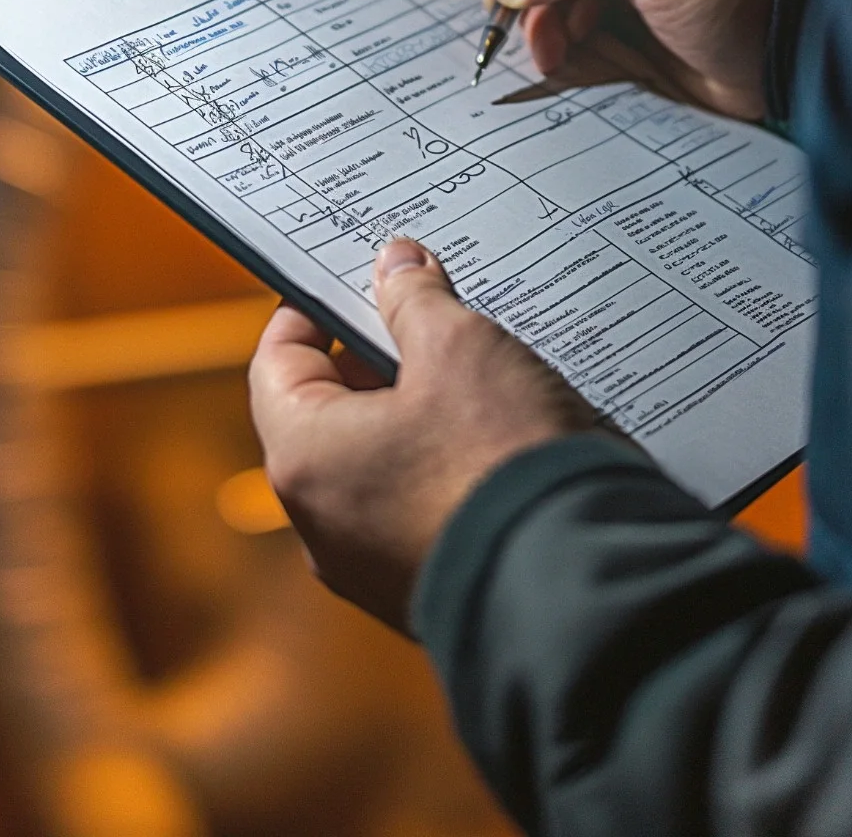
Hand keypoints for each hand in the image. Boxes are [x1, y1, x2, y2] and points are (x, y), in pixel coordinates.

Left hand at [249, 239, 599, 631]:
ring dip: (416, 412)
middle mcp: (323, 523)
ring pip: (378, 463)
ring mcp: (371, 566)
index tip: (350, 280)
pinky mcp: (425, 586)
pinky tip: (496, 434)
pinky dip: (443, 465)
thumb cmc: (498, 460)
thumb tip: (396, 266)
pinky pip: (418, 508)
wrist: (575, 579)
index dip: (312, 311)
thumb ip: (415, 300)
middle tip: (425, 313)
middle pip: (329, 414)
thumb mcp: (459, 347)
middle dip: (377, 357)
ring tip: (474, 370)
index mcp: (305, 459)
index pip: (277, 363)